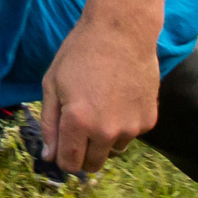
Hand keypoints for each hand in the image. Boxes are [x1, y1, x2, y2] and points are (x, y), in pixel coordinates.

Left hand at [39, 11, 161, 177]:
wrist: (122, 33)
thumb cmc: (80, 54)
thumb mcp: (51, 84)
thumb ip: (49, 124)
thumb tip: (49, 156)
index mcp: (78, 122)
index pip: (69, 164)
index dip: (62, 158)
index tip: (61, 146)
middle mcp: (107, 131)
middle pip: (93, 165)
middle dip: (82, 154)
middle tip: (78, 129)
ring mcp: (131, 128)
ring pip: (112, 151)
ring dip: (103, 141)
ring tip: (98, 108)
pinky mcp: (149, 120)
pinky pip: (130, 135)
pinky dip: (122, 126)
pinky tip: (117, 100)